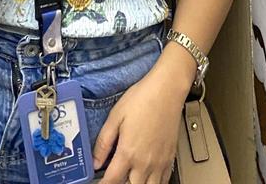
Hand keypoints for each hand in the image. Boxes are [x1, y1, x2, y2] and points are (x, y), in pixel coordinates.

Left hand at [92, 61, 183, 183]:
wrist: (167, 90)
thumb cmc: (142, 98)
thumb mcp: (115, 116)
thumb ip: (104, 141)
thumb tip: (95, 160)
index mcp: (128, 152)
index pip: (112, 180)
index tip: (99, 183)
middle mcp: (145, 162)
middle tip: (115, 178)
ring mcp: (159, 162)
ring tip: (130, 178)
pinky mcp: (170, 158)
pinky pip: (163, 182)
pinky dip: (154, 183)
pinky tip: (148, 178)